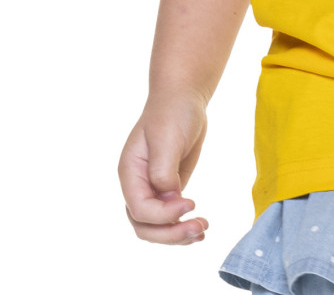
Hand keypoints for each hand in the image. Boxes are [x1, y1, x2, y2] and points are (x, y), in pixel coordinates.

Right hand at [118, 91, 209, 243]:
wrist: (183, 98)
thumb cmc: (173, 113)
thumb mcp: (167, 138)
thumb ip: (164, 170)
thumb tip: (169, 197)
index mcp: (130, 173)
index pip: (139, 209)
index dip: (164, 215)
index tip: (191, 202)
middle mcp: (137, 186)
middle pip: (144, 226)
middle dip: (170, 233)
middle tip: (199, 226)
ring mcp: (152, 189)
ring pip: (156, 227)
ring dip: (178, 235)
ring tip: (202, 229)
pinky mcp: (168, 189)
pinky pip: (170, 218)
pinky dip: (183, 226)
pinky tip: (200, 228)